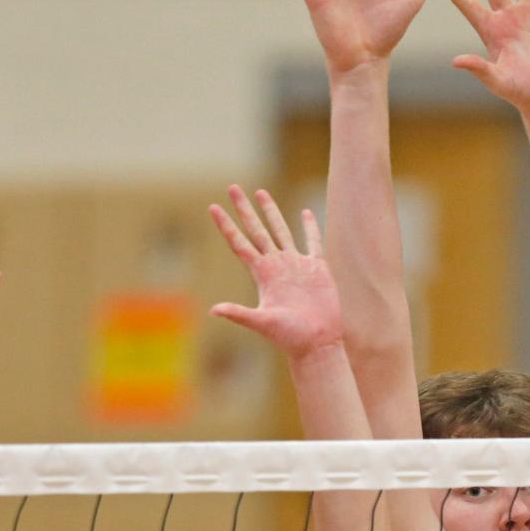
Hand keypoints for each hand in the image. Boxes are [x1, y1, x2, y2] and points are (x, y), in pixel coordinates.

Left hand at [209, 188, 343, 356]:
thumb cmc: (289, 337)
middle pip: (257, 230)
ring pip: (281, 231)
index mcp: (263, 274)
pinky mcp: (317, 269)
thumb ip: (239, 314)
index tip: (212, 207)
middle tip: (232, 187)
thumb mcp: (262, 323)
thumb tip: (214, 311)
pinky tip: (306, 213)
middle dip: (244, 209)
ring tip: (261, 193)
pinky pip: (312, 242)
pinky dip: (310, 227)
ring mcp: (296, 266)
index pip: (240, 244)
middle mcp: (277, 266)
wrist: (317, 343)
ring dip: (271, 212)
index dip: (226, 225)